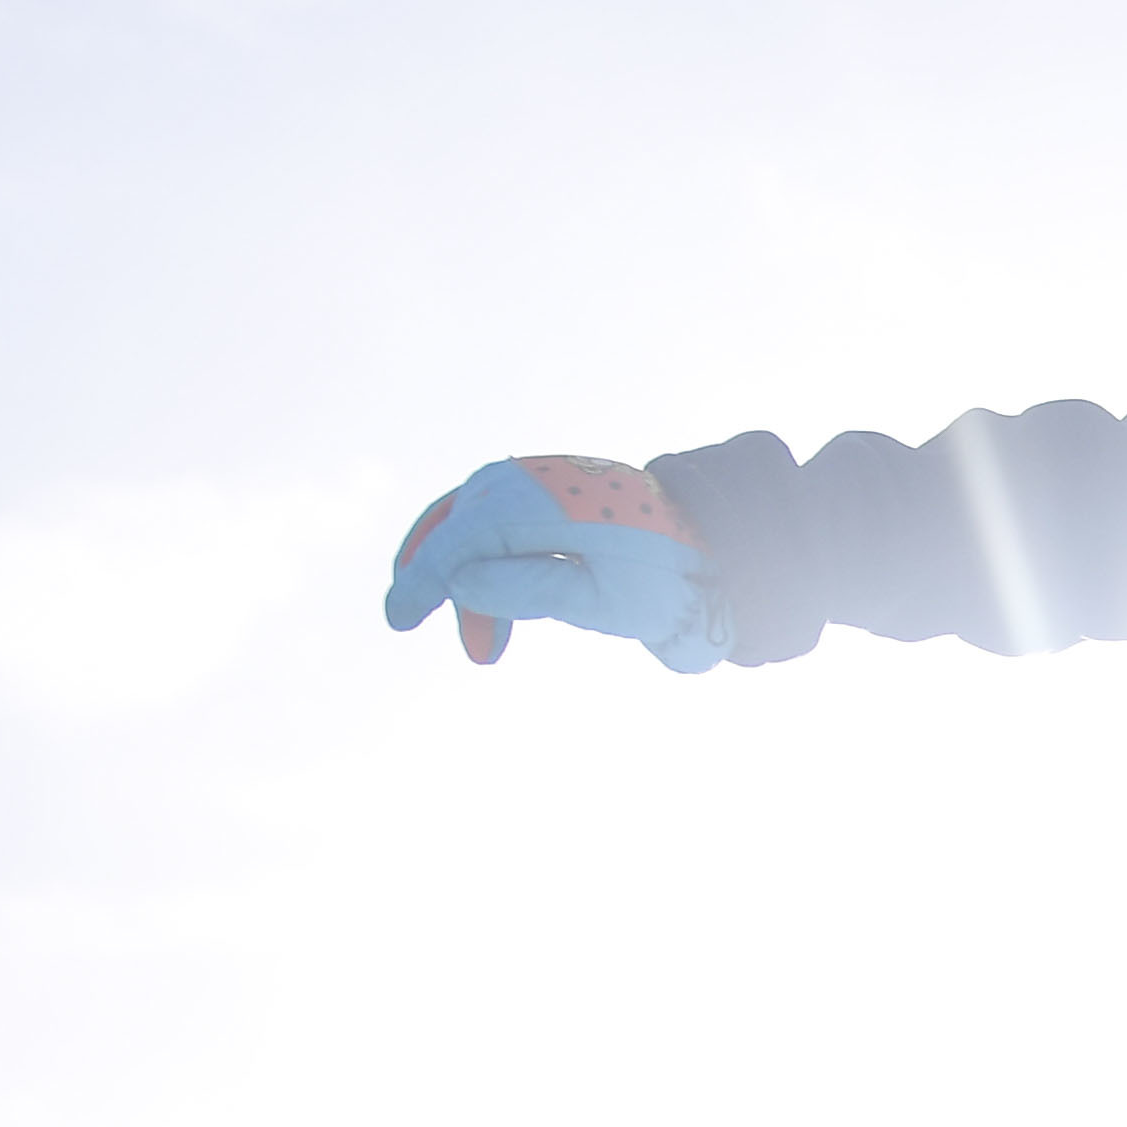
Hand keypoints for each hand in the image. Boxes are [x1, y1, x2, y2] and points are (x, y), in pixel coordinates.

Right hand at [383, 457, 725, 671]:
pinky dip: (487, 563)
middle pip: (461, 520)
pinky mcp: (558, 497)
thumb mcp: (604, 600)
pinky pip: (503, 522)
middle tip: (417, 625)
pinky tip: (493, 613)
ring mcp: (551, 484)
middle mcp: (546, 481)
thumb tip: (457, 578)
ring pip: (477, 522)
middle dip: (435, 575)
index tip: (399, 618)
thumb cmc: (671, 585)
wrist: (726, 555)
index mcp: (556, 503)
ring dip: (464, 578)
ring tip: (483, 645)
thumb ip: (531, 588)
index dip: (425, 575)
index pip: (467, 533)